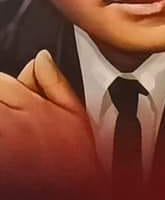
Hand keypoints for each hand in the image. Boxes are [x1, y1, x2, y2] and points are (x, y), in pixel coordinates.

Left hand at [0, 50, 106, 197]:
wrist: (72, 186)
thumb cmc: (74, 155)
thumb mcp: (76, 112)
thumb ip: (55, 81)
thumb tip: (42, 58)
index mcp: (32, 105)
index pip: (0, 80)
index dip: (6, 86)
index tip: (15, 96)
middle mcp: (11, 120)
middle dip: (2, 100)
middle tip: (16, 111)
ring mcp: (2, 137)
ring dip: (1, 114)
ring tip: (15, 126)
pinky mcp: (0, 152)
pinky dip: (3, 132)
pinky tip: (15, 139)